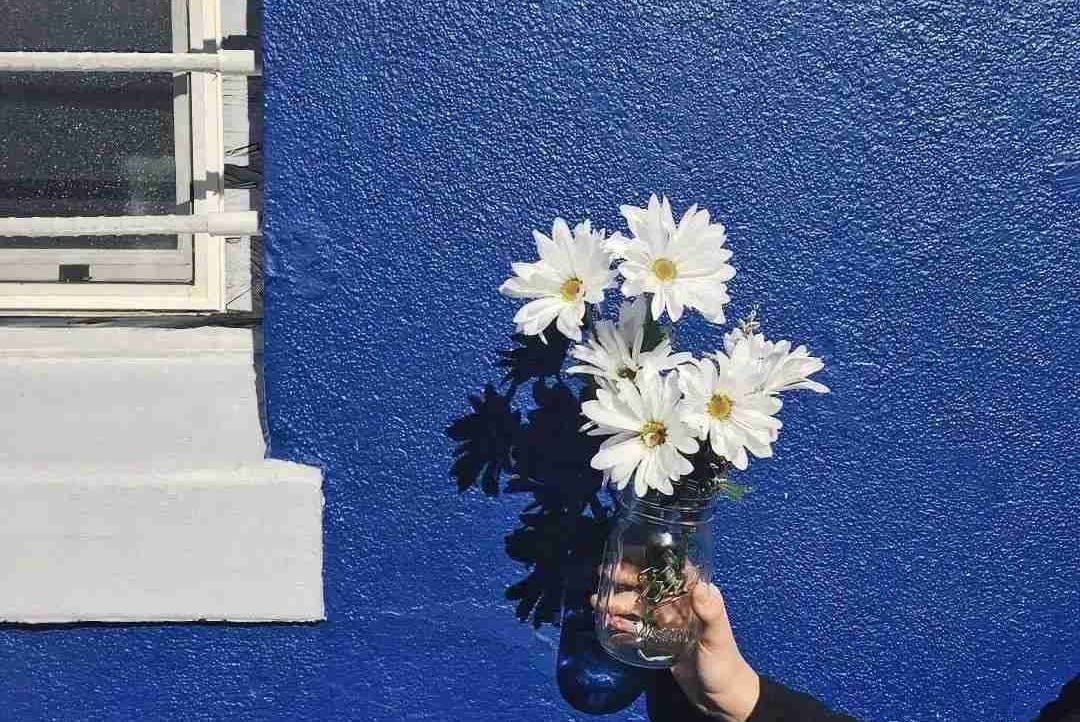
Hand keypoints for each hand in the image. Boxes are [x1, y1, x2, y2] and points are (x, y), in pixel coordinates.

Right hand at [591, 569, 758, 721]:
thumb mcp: (718, 637)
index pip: (673, 569)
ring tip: (597, 601)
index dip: (652, 558)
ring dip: (620, 601)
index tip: (629, 551)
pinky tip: (608, 622)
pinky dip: (623, 624)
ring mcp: (669, 622)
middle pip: (651, 585)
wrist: (720, 697)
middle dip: (627, 578)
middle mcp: (681, 605)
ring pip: (641, 605)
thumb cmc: (723, 663)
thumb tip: (700, 586)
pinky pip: (638, 627)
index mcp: (696, 598)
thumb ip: (711, 612)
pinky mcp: (660, 640)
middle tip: (604, 573)